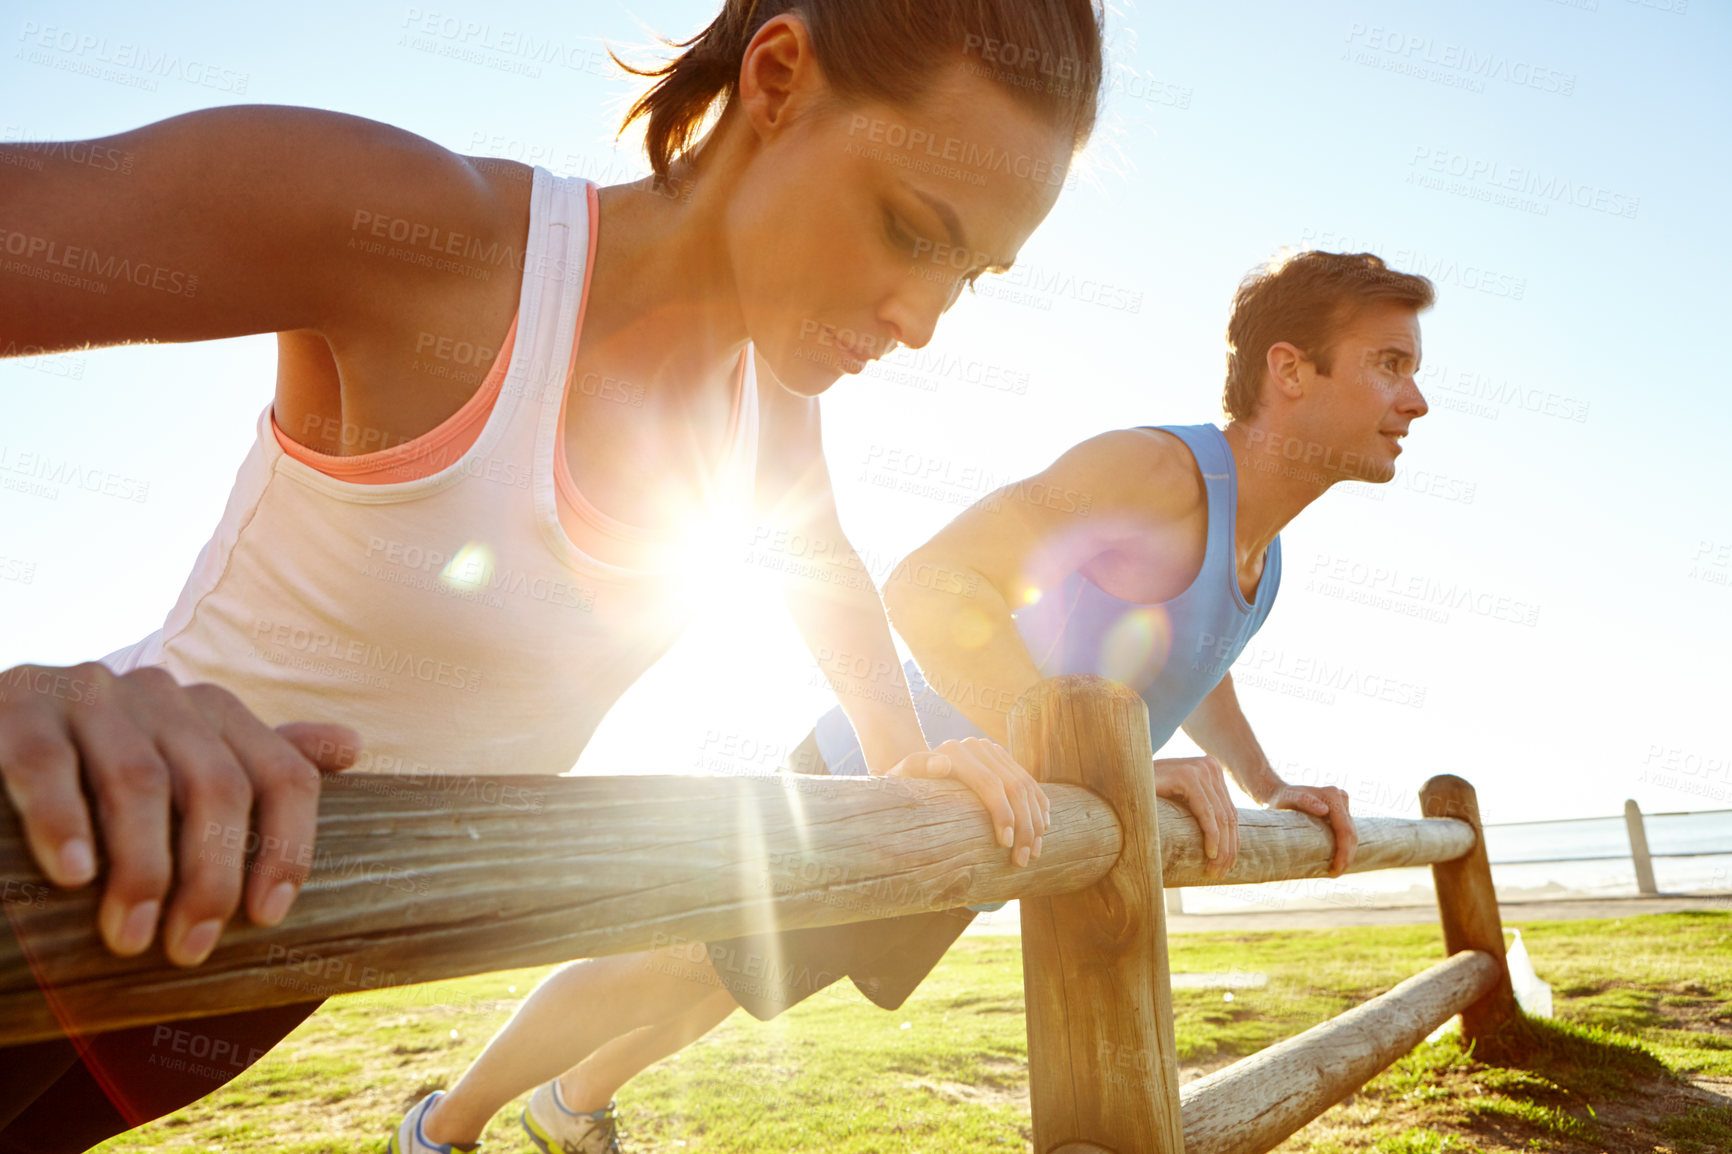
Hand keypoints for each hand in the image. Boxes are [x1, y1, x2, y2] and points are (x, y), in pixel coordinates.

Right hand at [0, 663, 358, 965]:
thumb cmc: (99, 766)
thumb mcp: (184, 761)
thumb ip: (259, 760)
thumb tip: (352, 746)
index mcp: (214, 709)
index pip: (283, 774)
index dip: (287, 846)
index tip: (267, 918)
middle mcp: (162, 692)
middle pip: (216, 786)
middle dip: (209, 876)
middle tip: (188, 948)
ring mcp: (90, 693)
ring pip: (139, 782)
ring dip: (141, 869)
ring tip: (128, 937)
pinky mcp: (17, 704)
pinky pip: (46, 765)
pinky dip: (62, 822)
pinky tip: (72, 876)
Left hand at [885, 737, 1049, 867]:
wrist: (914, 770)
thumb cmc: (904, 785)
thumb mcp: (901, 777)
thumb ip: (918, 766)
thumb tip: (942, 764)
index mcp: (956, 752)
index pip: (990, 784)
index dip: (1003, 814)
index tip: (1006, 845)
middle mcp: (978, 748)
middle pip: (1014, 787)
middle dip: (1024, 826)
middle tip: (1023, 859)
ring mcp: (993, 751)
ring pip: (1026, 787)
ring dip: (1035, 822)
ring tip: (1034, 852)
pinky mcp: (1003, 758)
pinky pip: (1029, 783)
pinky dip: (1039, 806)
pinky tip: (1043, 828)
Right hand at [1152, 755, 1238, 878]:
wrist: (1121, 780)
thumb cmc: (1148, 797)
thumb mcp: (1182, 802)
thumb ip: (1202, 811)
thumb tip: (1226, 847)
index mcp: (1212, 770)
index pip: (1229, 812)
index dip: (1232, 842)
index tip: (1226, 867)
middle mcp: (1210, 765)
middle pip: (1228, 816)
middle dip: (1228, 849)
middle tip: (1220, 874)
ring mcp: (1200, 768)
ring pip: (1221, 817)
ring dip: (1222, 849)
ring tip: (1214, 870)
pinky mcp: (1188, 776)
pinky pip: (1207, 812)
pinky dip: (1212, 836)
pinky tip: (1210, 854)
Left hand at [1267, 784, 1356, 876]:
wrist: (1278, 792)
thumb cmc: (1281, 799)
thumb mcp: (1289, 799)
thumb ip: (1304, 800)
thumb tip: (1325, 811)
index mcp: (1332, 796)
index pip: (1345, 830)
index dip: (1343, 852)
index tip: (1335, 870)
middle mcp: (1340, 797)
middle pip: (1351, 833)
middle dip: (1346, 857)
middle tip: (1335, 875)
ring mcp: (1342, 803)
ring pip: (1352, 834)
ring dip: (1347, 854)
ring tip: (1336, 871)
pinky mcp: (1341, 810)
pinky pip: (1347, 832)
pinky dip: (1344, 847)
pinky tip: (1337, 860)